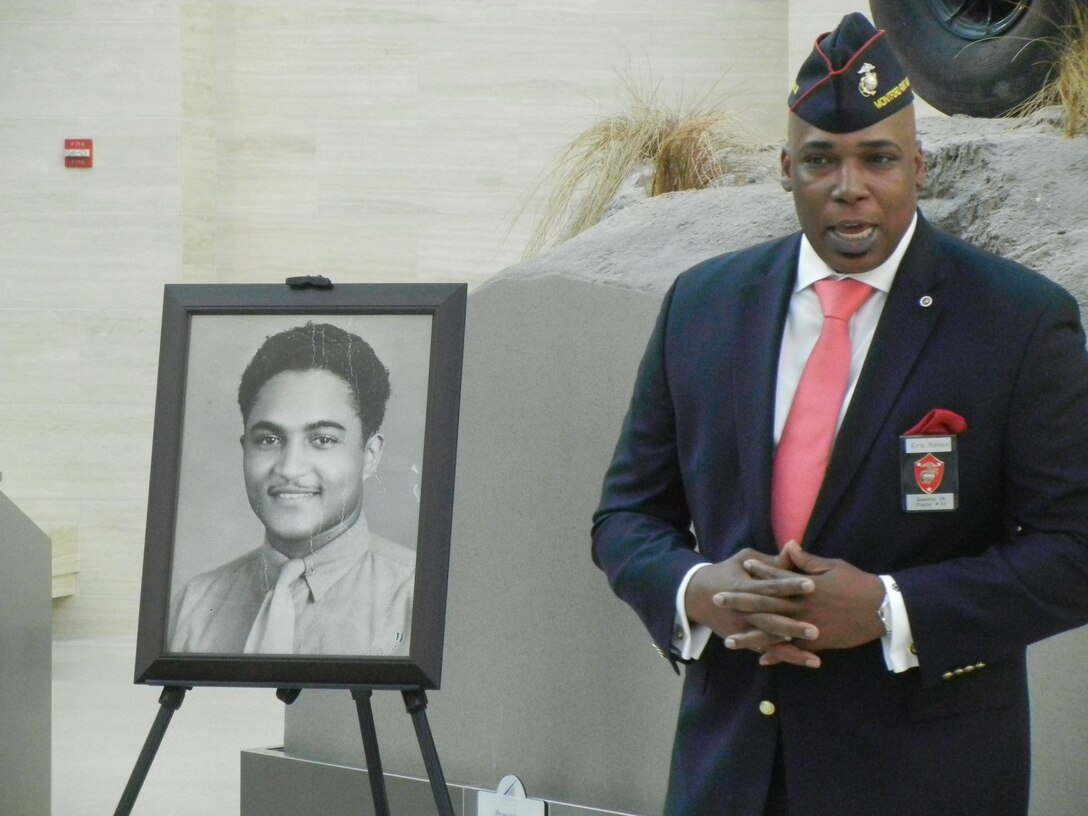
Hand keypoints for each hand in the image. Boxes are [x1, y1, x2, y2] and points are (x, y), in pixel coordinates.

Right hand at [684, 548, 820, 666]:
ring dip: (790, 650)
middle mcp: (743, 610)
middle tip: (816, 630)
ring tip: (814, 658)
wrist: (696, 595)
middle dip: (792, 626)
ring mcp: (741, 627)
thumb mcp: (744, 559)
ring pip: (768, 640)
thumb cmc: (727, 572)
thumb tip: (793, 547)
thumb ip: (770, 560)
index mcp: (744, 586)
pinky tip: (804, 661)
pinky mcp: (743, 639)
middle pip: (769, 619)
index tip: (812, 585)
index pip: (770, 586)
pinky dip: (783, 657)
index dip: (789, 585)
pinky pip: (765, 650)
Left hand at [742, 542, 885, 665]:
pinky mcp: (816, 642)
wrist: (881, 609)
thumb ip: (807, 561)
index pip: (774, 577)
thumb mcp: (832, 567)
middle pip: (764, 604)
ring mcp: (807, 626)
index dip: (756, 571)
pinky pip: (792, 650)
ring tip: (729, 640)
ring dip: (750, 637)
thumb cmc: (857, 583)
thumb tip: (788, 546)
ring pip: (772, 632)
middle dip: (738, 603)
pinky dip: (777, 655)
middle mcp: (800, 606)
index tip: (739, 566)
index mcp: (803, 585)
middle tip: (716, 601)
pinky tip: (760, 659)